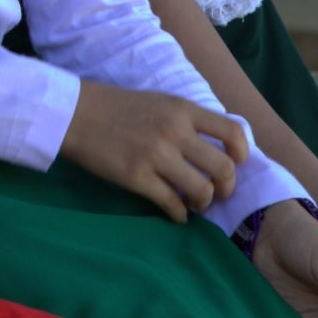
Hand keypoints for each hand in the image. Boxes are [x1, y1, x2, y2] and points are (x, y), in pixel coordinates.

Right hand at [59, 79, 249, 221]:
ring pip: (202, 190)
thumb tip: (216, 146)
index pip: (233, 131)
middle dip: (226, 187)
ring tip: (194, 203)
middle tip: (218, 193)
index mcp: (183, 109)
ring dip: (203, 203)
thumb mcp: (160, 102)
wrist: (76, 113)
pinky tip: (176, 214)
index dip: (242, 154)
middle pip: (223, 168)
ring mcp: (156, 155)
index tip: (235, 164)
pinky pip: (171, 204)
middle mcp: (175, 131)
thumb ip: (188, 120)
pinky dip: (179, 215)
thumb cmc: (118, 107)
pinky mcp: (137, 177)